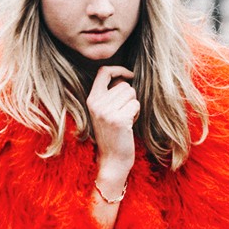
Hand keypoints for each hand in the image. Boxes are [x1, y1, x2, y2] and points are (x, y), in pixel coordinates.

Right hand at [87, 66, 139, 180]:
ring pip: (131, 94)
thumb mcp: (105, 112)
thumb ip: (110, 94)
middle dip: (129, 98)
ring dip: (133, 106)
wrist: (112, 160)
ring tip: (125, 120)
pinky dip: (136, 114)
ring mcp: (106, 111)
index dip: (118, 69)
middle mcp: (96, 104)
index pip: (103, 72)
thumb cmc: (113, 135)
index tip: (129, 74)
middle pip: (124, 85)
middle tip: (123, 114)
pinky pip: (136, 104)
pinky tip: (129, 125)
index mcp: (91, 100)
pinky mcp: (118, 119)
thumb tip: (125, 76)